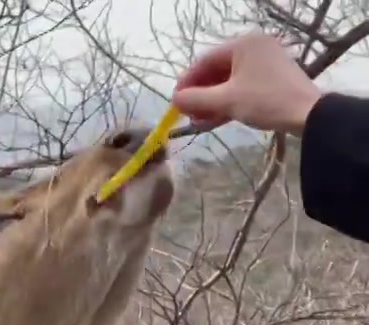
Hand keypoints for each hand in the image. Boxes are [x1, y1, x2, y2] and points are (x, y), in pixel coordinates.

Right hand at [172, 31, 322, 134]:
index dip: (186, 82)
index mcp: (243, 44)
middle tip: (188, 114)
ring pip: (229, 81)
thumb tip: (174, 101)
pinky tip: (215, 120)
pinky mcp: (272, 78)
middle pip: (216, 71)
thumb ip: (195, 99)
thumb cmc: (265, 101)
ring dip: (212, 102)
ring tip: (200, 122)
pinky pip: (242, 87)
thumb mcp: (225, 101)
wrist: (309, 114)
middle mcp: (254, 48)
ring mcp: (265, 63)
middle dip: (200, 95)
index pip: (204, 61)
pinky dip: (228, 102)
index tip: (175, 102)